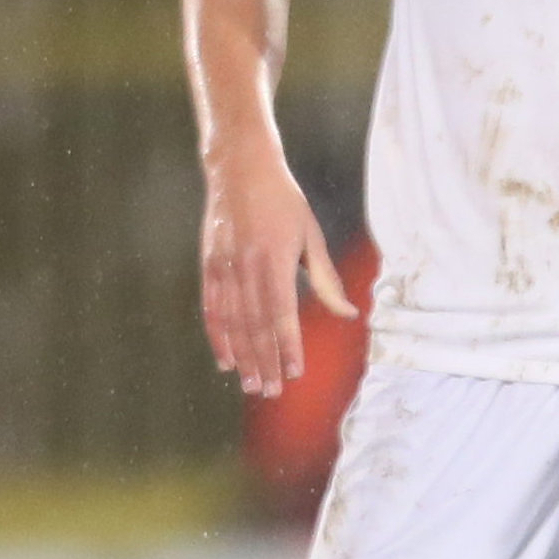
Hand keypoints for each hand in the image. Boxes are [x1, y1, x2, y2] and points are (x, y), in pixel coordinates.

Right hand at [198, 152, 355, 399]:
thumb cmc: (284, 201)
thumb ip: (326, 278)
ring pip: (232, 321)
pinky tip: (226, 359)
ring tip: (251, 384)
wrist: (240, 167)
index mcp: (274, 259)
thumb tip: (349, 314)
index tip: (294, 372)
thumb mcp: (311, 235)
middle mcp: (246, 266)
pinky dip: (218, 336)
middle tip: (271, 391)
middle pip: (255, 324)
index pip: (282, 313)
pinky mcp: (209, 263)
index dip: (288, 345)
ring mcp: (223, 265)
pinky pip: (212, 307)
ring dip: (242, 356)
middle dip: (264, 360)